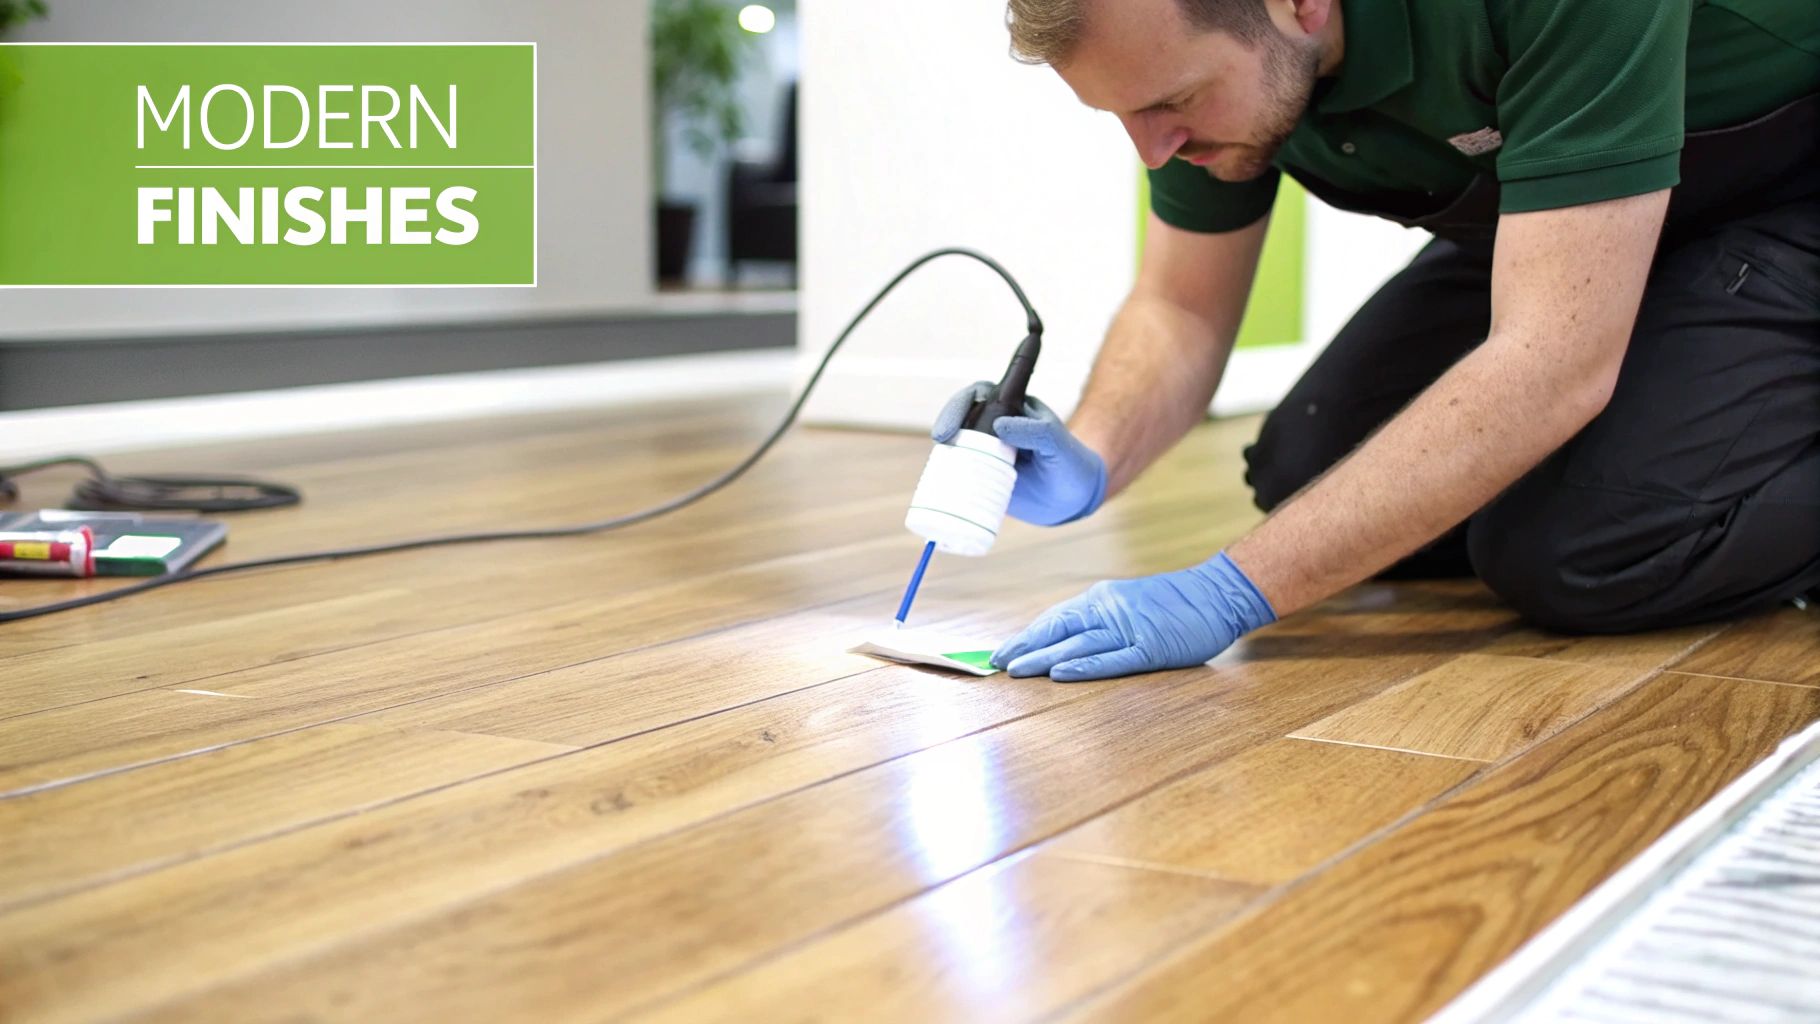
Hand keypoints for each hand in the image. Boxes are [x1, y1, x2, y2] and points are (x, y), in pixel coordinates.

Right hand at [932, 381, 1108, 525]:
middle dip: (947, 423)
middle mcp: (992, 427)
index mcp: (1010, 409)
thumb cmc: (1071, 463)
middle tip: (943, 439)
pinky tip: (941, 486)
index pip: (980, 394)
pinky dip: (947, 478)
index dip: (961, 403)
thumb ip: (1037, 431)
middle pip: (960, 417)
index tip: (953, 422)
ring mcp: (985, 452)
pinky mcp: (982, 477)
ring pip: (956, 444)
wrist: (1075, 499)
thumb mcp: (1059, 445)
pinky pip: (958, 473)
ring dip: (944, 452)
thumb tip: (1000, 426)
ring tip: (941, 465)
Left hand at [991, 551, 1275, 681]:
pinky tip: (1061, 672)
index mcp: (1101, 600)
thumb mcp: (1127, 603)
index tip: (1001, 653)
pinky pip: (1113, 658)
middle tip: (995, 665)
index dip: (1026, 636)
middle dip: (1024, 648)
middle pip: (1058, 629)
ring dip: (1044, 657)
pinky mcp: (1151, 647)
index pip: (1054, 619)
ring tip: (1016, 671)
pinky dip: (1085, 666)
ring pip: (1078, 644)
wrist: (1217, 593)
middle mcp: (1109, 611)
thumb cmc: (1173, 603)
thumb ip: (1098, 619)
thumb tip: (1063, 641)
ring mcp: (1130, 629)